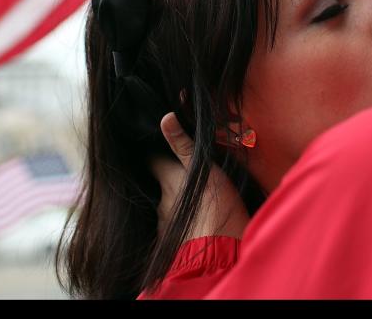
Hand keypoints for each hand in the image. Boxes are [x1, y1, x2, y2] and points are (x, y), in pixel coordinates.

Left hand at [152, 112, 250, 241]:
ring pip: (168, 209)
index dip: (156, 154)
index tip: (160, 149)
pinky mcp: (170, 246)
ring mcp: (164, 225)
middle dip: (171, 183)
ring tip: (198, 207)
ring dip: (178, 206)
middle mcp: (161, 202)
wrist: (218, 255)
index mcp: (169, 180)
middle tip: (188, 179)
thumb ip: (185, 146)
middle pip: (161, 187)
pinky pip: (174, 230)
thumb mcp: (206, 171)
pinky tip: (197, 228)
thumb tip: (166, 116)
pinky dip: (182, 227)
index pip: (153, 161)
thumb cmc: (215, 207)